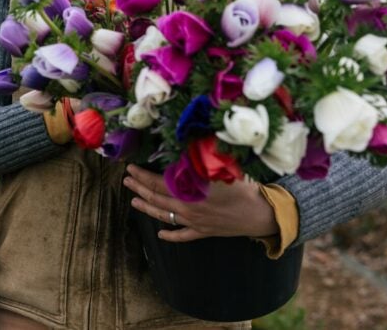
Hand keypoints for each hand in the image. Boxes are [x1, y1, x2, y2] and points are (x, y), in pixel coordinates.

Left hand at [122, 163, 276, 242]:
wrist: (260, 214)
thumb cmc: (242, 187)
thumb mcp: (219, 169)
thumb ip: (198, 161)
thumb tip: (181, 150)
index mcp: (190, 192)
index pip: (158, 182)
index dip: (142, 175)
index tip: (131, 168)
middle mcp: (188, 208)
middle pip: (157, 198)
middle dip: (139, 189)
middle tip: (126, 181)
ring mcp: (194, 222)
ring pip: (164, 216)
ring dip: (147, 209)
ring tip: (134, 202)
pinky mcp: (203, 232)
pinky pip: (182, 236)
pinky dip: (170, 235)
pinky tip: (159, 233)